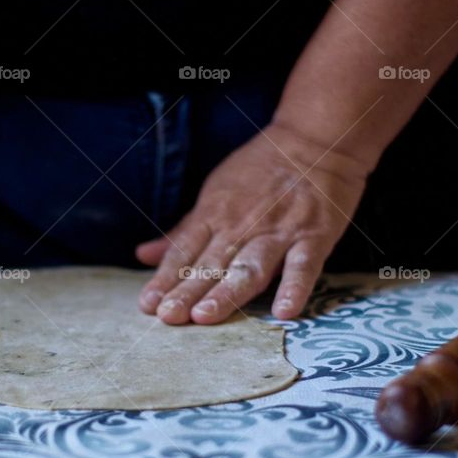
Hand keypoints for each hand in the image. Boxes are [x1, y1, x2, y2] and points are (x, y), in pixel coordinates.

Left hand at [136, 123, 368, 324]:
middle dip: (188, 291)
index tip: (147, 305)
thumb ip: (183, 230)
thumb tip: (143, 255)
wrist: (314, 140)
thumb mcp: (215, 193)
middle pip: (211, 264)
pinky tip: (284, 312)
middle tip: (168, 317)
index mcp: (215, 214)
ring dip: (227, 292)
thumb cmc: (260, 170)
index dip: (165, 279)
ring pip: (249, 267)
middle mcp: (242, 226)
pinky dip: (294, 287)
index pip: (184, 252)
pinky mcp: (314, 236)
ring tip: (205, 316)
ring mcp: (279, 232)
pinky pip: (302, 265)